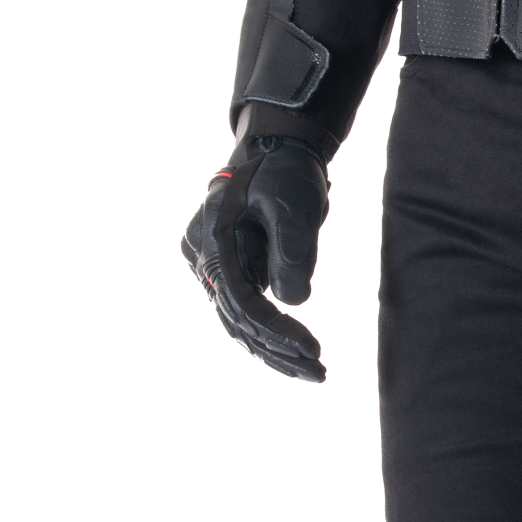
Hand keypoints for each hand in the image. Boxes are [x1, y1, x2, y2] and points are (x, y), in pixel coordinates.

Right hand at [182, 133, 330, 381]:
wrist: (277, 149)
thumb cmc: (286, 171)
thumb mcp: (295, 204)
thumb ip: (292, 251)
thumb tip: (293, 303)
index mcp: (213, 238)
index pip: (242, 301)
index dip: (276, 331)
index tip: (312, 351)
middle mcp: (203, 255)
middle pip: (237, 318)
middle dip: (277, 348)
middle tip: (318, 371)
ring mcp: (211, 264)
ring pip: (239, 319)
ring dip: (273, 346)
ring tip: (312, 369)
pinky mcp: (226, 269)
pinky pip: (244, 307)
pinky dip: (268, 329)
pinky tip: (294, 350)